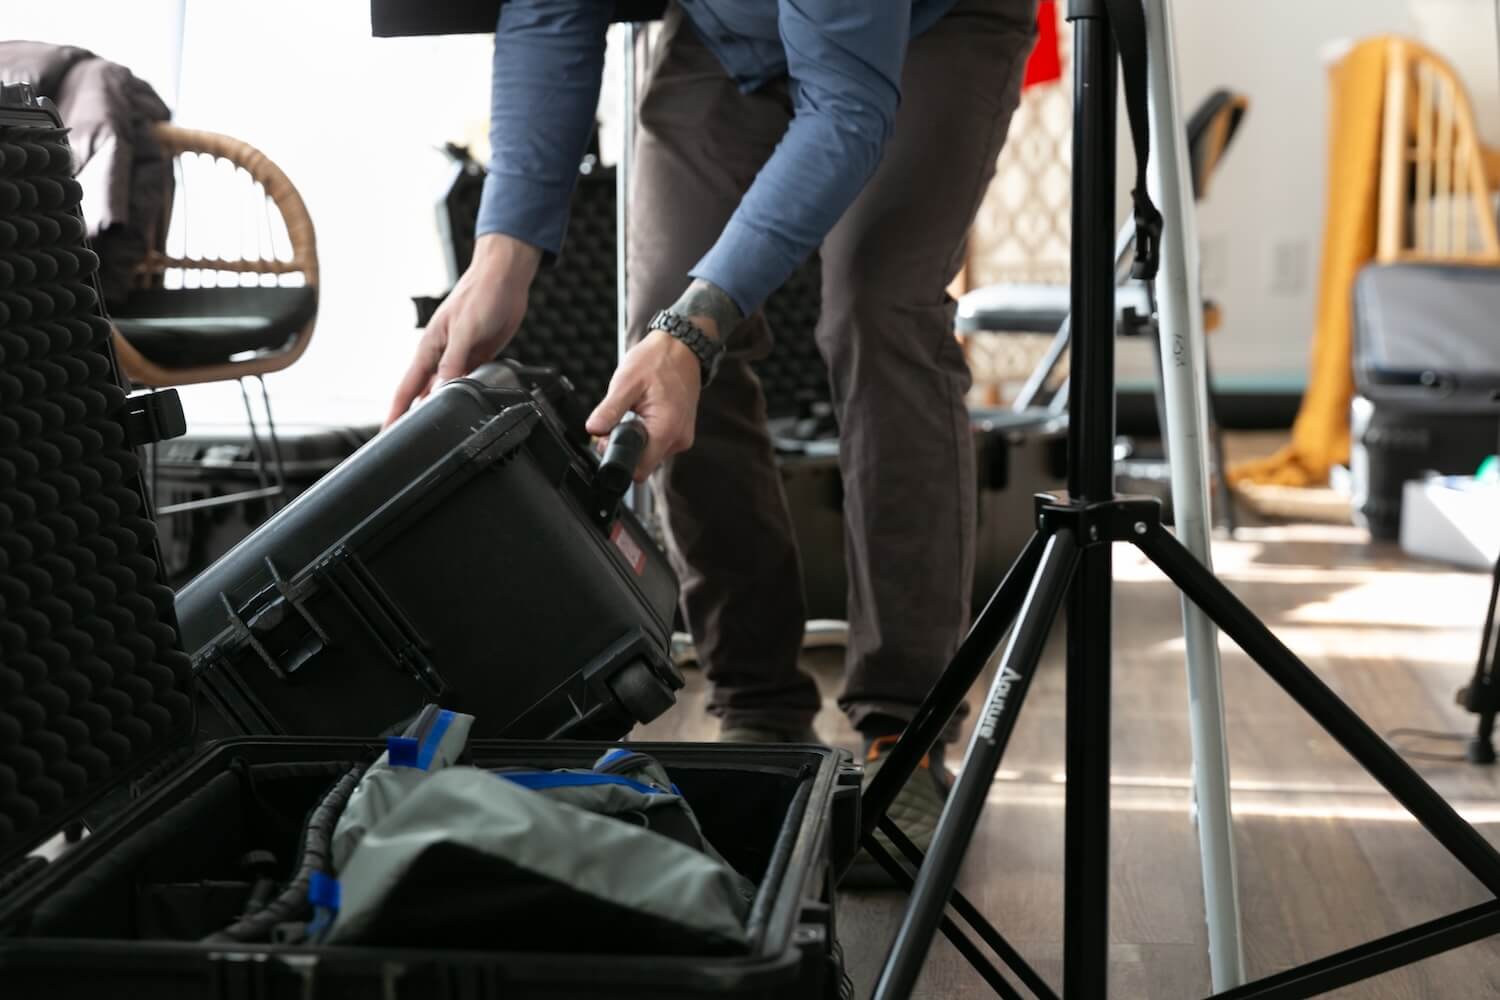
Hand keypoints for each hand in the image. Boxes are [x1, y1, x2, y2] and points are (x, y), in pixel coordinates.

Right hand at [385, 233, 542, 426]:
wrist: (504, 280)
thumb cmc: (480, 295)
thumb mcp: (465, 331)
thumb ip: (453, 362)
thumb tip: (441, 391)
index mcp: (429, 349)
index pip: (406, 389)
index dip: (396, 413)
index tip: (387, 435)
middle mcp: (440, 357)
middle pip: (420, 395)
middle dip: (411, 417)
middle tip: (406, 442)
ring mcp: (458, 358)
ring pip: (442, 391)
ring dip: (437, 408)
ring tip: (432, 432)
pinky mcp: (477, 357)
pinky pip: (466, 383)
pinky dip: (463, 396)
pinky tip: (464, 408)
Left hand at [585, 321, 715, 481]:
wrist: (682, 347)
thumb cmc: (658, 360)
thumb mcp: (626, 382)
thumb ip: (609, 410)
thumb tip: (593, 430)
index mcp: (666, 430)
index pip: (639, 469)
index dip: (618, 458)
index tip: (608, 440)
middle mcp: (678, 439)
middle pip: (644, 463)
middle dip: (626, 447)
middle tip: (619, 419)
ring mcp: (682, 437)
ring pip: (651, 453)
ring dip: (637, 438)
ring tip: (635, 411)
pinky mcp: (681, 432)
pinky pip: (659, 443)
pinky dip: (647, 432)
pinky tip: (645, 412)